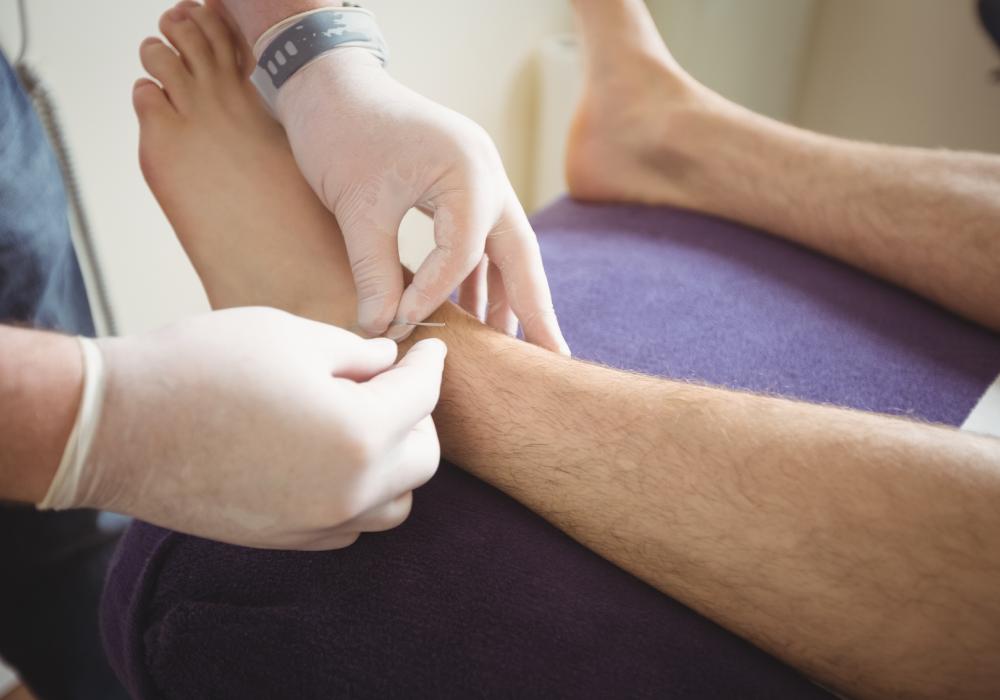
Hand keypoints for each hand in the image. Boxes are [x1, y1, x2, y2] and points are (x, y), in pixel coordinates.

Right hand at [73, 308, 444, 549]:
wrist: (117, 426)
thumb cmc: (200, 366)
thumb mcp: (290, 336)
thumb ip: (356, 354)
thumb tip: (388, 365)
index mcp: (359, 434)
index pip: (423, 398)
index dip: (431, 366)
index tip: (429, 351)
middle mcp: (349, 491)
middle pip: (423, 459)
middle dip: (419, 417)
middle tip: (394, 385)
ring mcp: (317, 524)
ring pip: (395, 503)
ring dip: (395, 463)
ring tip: (367, 424)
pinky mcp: (286, 541)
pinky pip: (351, 525)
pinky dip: (360, 495)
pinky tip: (334, 460)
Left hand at [275, 49, 569, 353]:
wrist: (328, 83)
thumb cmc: (340, 132)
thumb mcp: (356, 206)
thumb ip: (376, 272)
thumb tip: (384, 330)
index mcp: (468, 171)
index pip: (464, 253)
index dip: (434, 296)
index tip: (401, 325)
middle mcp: (487, 174)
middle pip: (521, 253)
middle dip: (535, 308)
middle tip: (552, 357)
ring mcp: (480, 178)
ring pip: (506, 249)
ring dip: (507, 295)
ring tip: (509, 348)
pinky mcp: (463, 185)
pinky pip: (482, 239)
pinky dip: (479, 274)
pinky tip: (474, 310)